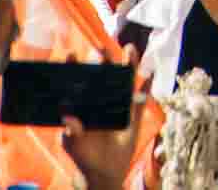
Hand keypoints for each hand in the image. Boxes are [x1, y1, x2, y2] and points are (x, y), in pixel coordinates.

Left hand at [61, 46, 147, 189]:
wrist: (104, 169)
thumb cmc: (84, 153)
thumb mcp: (74, 143)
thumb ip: (72, 131)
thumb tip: (67, 117)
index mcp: (83, 101)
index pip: (78, 80)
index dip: (74, 66)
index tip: (70, 55)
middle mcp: (101, 96)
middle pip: (103, 74)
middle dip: (103, 60)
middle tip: (100, 50)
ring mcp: (119, 102)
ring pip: (125, 79)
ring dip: (128, 63)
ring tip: (130, 48)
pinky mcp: (134, 111)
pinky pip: (142, 96)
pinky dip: (147, 85)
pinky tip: (150, 74)